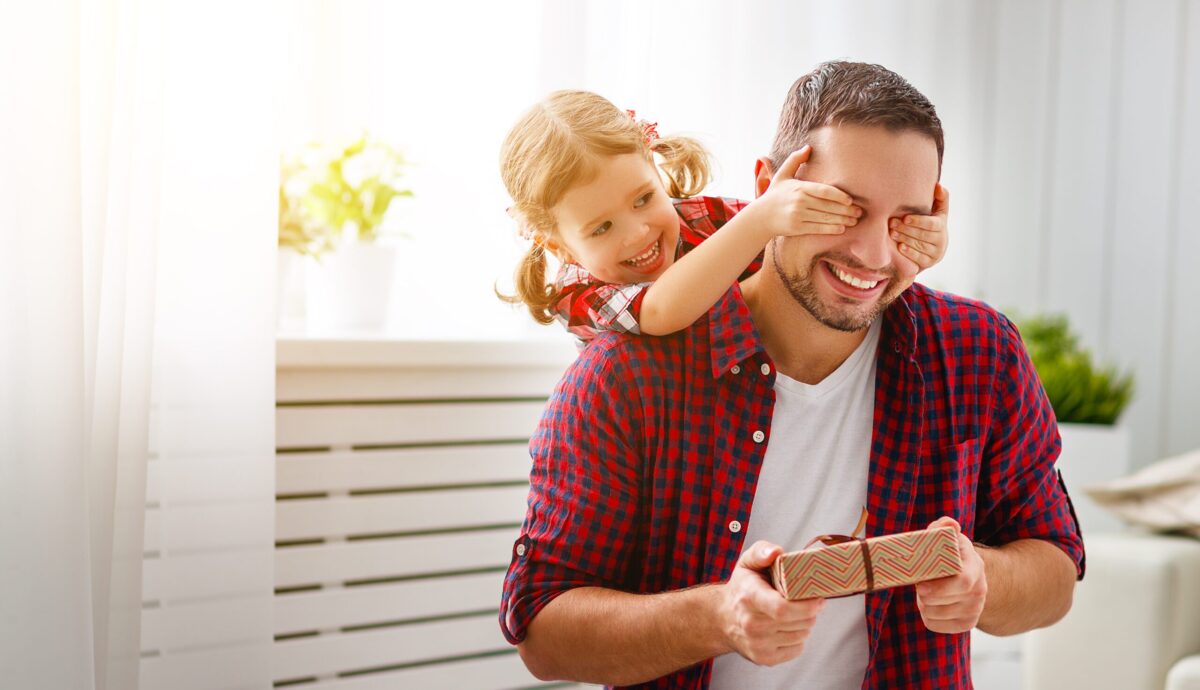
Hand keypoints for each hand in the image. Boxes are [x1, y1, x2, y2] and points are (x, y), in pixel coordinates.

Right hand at [718, 540, 825, 665]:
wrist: (721, 618)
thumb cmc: (741, 587)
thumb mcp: (747, 562)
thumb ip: (762, 551)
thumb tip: (777, 552)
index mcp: (749, 596)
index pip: (782, 608)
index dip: (806, 605)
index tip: (818, 597)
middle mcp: (751, 623)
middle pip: (799, 622)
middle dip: (811, 611)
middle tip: (810, 600)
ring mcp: (757, 644)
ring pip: (802, 635)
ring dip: (806, 623)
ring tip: (796, 612)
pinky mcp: (764, 658)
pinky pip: (797, 649)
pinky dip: (799, 637)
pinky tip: (788, 627)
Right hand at [750, 146, 861, 240]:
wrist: (760, 217)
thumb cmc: (774, 195)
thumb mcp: (782, 175)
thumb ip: (795, 160)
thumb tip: (808, 147)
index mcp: (799, 188)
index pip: (824, 191)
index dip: (839, 196)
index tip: (850, 200)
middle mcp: (799, 202)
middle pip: (828, 206)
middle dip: (846, 210)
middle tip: (859, 211)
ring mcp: (798, 216)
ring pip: (825, 218)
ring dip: (843, 220)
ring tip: (854, 220)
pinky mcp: (797, 228)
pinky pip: (818, 229)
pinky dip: (831, 229)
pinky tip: (842, 228)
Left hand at [890, 183, 949, 271]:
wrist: (932, 248)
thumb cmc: (931, 224)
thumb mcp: (937, 211)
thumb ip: (940, 198)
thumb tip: (938, 185)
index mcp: (942, 225)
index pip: (932, 224)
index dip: (919, 221)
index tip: (905, 218)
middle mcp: (941, 240)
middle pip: (923, 235)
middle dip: (906, 229)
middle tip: (891, 224)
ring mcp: (935, 254)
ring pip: (919, 246)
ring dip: (905, 239)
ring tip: (892, 234)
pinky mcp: (928, 263)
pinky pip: (919, 259)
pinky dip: (909, 253)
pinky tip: (899, 248)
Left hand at [915, 516, 986, 633]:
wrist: (967, 575)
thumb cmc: (950, 553)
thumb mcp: (948, 537)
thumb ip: (944, 527)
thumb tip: (949, 524)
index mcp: (975, 567)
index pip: (963, 582)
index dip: (939, 588)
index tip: (920, 586)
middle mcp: (979, 591)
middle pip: (943, 602)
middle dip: (924, 595)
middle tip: (920, 584)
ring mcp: (975, 610)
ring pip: (935, 614)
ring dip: (923, 604)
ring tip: (927, 592)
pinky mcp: (966, 624)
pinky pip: (935, 625)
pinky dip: (927, 616)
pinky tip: (931, 604)